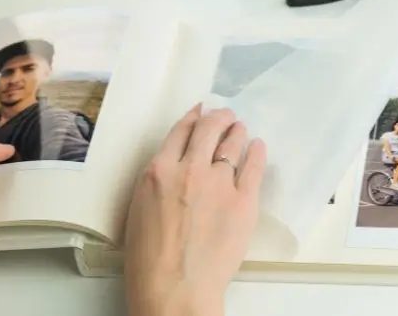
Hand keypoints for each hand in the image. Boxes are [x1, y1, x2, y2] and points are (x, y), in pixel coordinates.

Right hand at [124, 105, 266, 315]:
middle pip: (207, 130)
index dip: (192, 118)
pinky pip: (253, 168)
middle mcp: (189, 169)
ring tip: (240, 128)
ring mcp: (218, 184)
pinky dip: (257, 153)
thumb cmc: (148, 259)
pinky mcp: (243, 201)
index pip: (180, 132)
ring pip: (231, 145)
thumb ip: (157, 183)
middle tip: (225, 115)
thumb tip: (172, 171)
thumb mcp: (139, 208)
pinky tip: (258, 146)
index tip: (199, 112)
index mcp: (159, 170)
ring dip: (236, 132)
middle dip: (217, 118)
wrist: (175, 286)